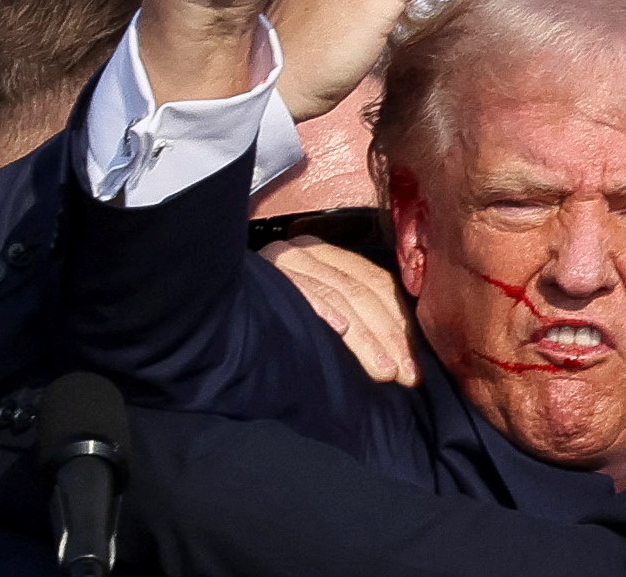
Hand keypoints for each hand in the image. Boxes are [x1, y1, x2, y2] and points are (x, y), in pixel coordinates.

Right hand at [262, 236, 417, 385]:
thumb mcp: (319, 308)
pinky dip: (323, 309)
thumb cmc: (271, 316)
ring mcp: (287, 259)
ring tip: (384, 370)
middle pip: (362, 292)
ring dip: (365, 337)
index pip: (377, 284)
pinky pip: (302, 289)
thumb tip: (398, 352)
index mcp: (329, 256)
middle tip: (405, 375)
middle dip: (389, 337)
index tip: (414, 366)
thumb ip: (352, 314)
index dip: (400, 325)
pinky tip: (338, 329)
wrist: (211, 308)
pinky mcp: (267, 272)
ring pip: (340, 294)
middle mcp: (310, 251)